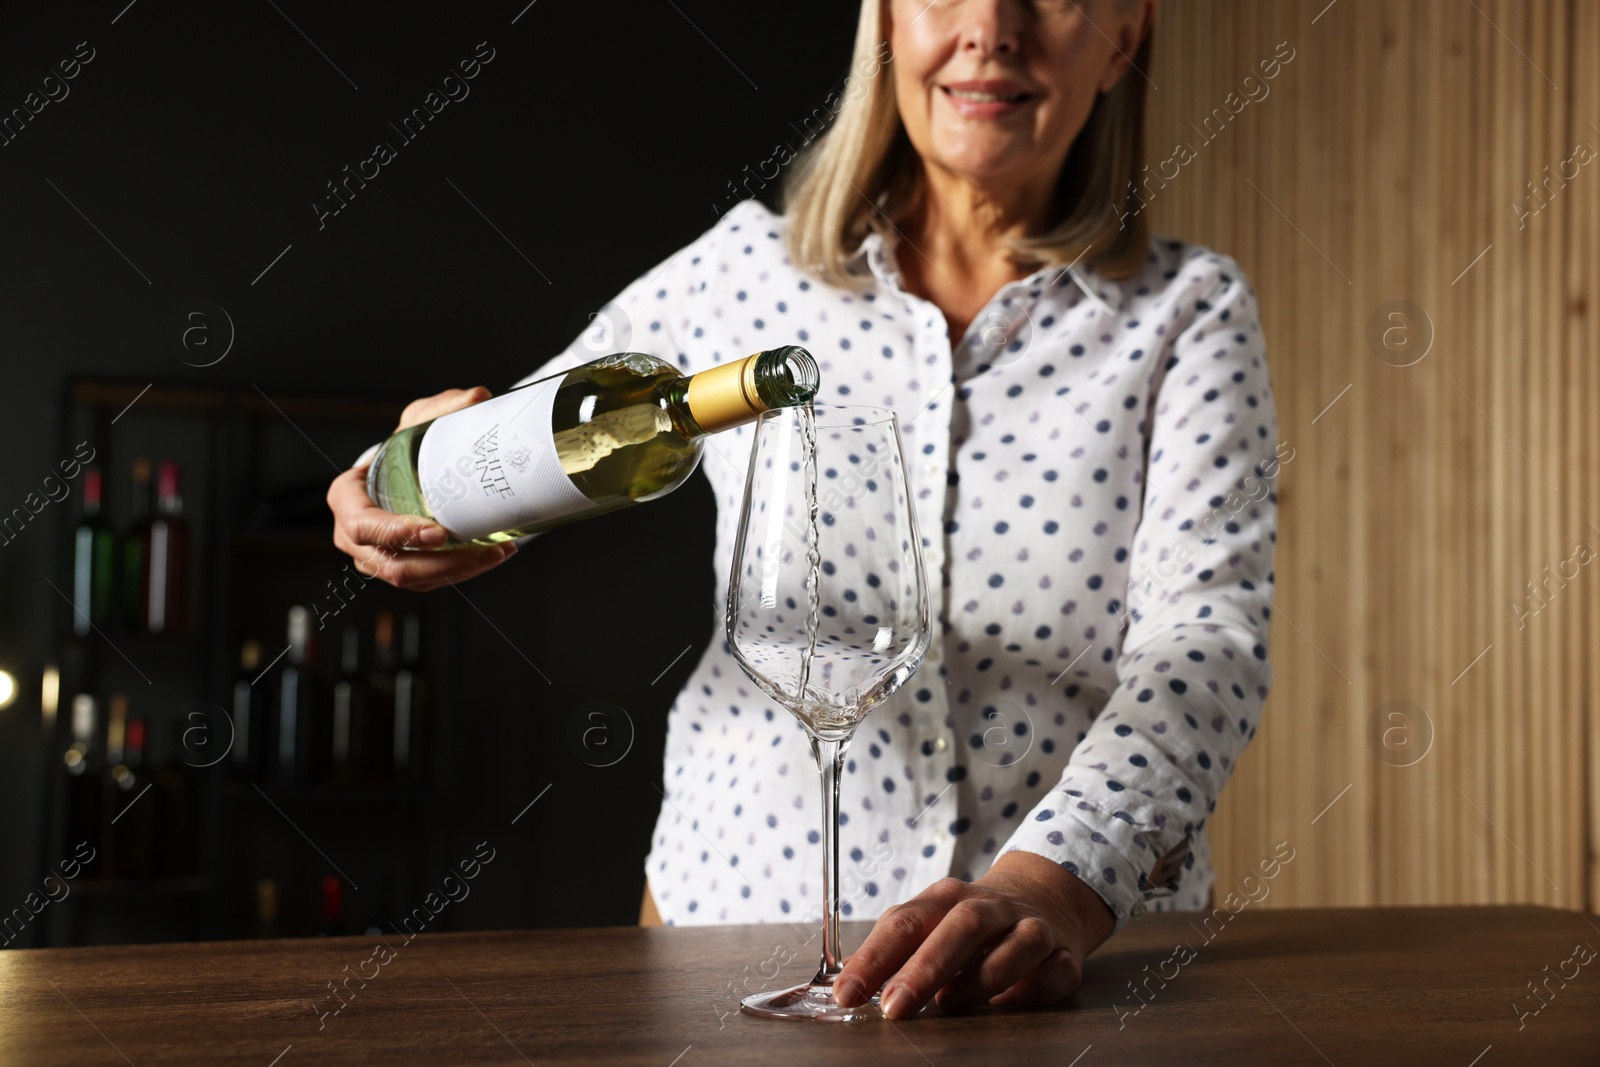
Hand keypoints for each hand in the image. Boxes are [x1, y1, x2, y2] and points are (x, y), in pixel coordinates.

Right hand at [328, 386, 516, 591]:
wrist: (404, 473)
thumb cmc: (401, 450)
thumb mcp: (416, 423)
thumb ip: (442, 409)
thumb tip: (476, 398)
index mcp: (347, 499)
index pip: (363, 526)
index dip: (396, 533)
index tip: (437, 532)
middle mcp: (355, 537)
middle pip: (393, 564)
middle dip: (441, 562)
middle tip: (482, 550)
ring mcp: (376, 558)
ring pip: (414, 579)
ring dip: (458, 571)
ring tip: (496, 553)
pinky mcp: (401, 570)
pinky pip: (428, 582)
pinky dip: (460, 573)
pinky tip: (490, 557)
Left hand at [834, 850, 1116, 1018]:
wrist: (1043, 897)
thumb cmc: (971, 923)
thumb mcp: (932, 922)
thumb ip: (897, 950)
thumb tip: (848, 984)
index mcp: (947, 898)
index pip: (905, 922)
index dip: (874, 958)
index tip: (846, 994)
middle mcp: (990, 907)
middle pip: (960, 926)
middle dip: (924, 967)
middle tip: (894, 1008)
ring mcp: (1030, 927)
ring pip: (1014, 943)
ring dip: (980, 976)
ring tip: (948, 1004)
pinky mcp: (1063, 954)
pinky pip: (1054, 970)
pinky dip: (1034, 987)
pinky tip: (1009, 1004)